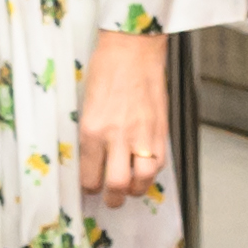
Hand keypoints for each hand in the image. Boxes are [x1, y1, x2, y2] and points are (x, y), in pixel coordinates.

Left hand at [77, 24, 174, 206]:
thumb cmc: (106, 69)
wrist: (134, 48)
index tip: (89, 187)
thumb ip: (90, 134)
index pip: (89, 176)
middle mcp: (117, 137)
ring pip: (142, 180)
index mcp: (92, 130)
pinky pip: (159, 163)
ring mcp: (142, 135)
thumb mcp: (86, 104)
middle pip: (116, 185)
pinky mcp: (161, 130)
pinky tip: (145, 169)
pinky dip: (151, 172)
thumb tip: (91, 159)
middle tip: (110, 199)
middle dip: (112, 199)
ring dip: (136, 189)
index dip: (89, 187)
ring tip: (130, 189)